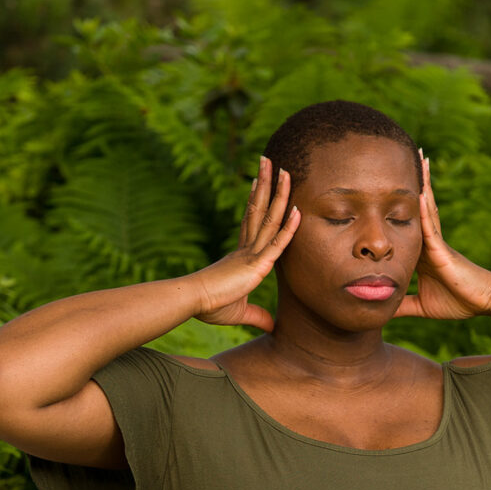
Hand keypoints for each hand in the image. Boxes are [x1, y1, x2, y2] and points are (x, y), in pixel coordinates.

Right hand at [193, 158, 300, 332]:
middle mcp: (246, 248)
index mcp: (240, 255)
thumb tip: (273, 328)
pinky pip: (276, 243)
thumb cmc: (209, 306)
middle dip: (266, 184)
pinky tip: (298, 210)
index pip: (252, 223)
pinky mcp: (256, 265)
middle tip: (270, 161)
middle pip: (260, 210)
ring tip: (284, 169)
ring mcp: (251, 253)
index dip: (256, 201)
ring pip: (269, 218)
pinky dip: (289, 227)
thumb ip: (257, 316)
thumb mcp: (239, 313)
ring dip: (278, 193)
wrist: (192, 302)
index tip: (258, 182)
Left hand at [393, 152, 490, 319]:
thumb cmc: (457, 301)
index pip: (402, 222)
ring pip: (425, 207)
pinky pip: (432, 226)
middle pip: (414, 205)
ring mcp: (435, 241)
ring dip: (422, 183)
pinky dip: (426, 209)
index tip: (379, 185)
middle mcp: (426, 240)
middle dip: (409, 182)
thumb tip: (382, 310)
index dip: (392, 203)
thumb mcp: (421, 304)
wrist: (484, 303)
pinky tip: (421, 191)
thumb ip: (403, 305)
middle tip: (397, 155)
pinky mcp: (443, 249)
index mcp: (420, 250)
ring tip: (418, 157)